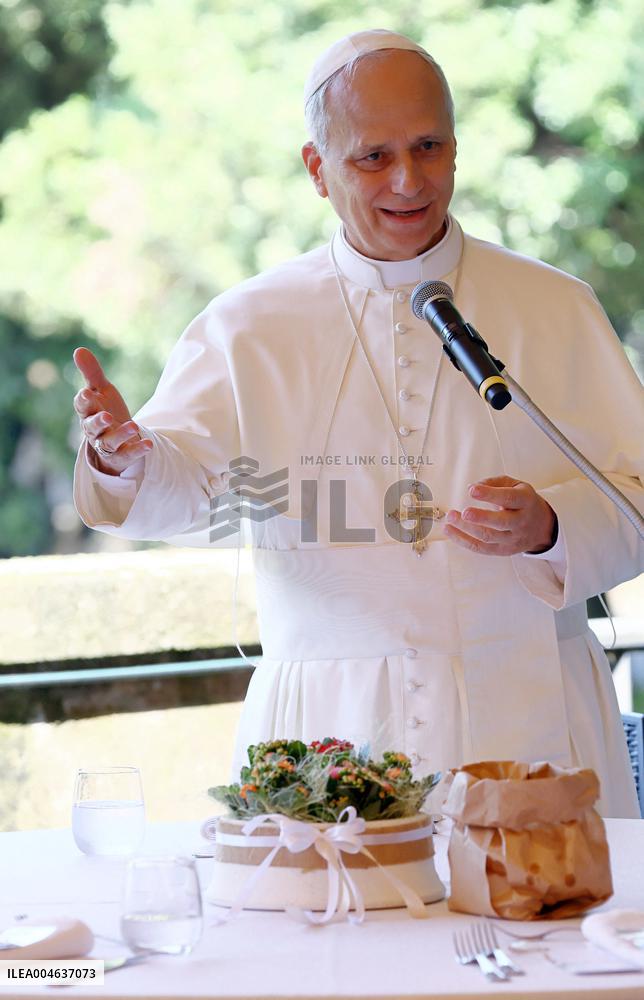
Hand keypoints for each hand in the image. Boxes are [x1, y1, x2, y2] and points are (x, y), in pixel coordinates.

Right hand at [73, 347, 152, 474]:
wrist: (117, 437)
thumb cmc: (105, 409)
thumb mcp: (101, 390)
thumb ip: (92, 373)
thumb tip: (79, 349)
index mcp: (88, 412)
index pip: (81, 406)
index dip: (83, 400)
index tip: (87, 393)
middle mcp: (94, 430)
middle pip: (91, 427)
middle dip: (98, 422)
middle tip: (107, 416)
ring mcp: (107, 444)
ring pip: (109, 442)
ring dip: (120, 435)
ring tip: (134, 426)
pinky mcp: (121, 456)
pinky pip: (128, 455)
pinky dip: (138, 450)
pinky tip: (149, 444)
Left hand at [444, 475, 556, 556]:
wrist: (541, 527)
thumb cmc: (522, 501)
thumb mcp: (515, 485)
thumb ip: (495, 482)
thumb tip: (473, 487)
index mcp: (526, 501)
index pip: (509, 498)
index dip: (490, 495)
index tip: (472, 490)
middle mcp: (521, 522)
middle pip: (501, 522)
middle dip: (481, 518)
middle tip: (464, 512)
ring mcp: (513, 539)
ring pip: (489, 537)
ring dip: (466, 529)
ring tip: (450, 518)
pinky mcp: (504, 550)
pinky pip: (481, 548)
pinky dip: (463, 541)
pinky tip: (450, 531)